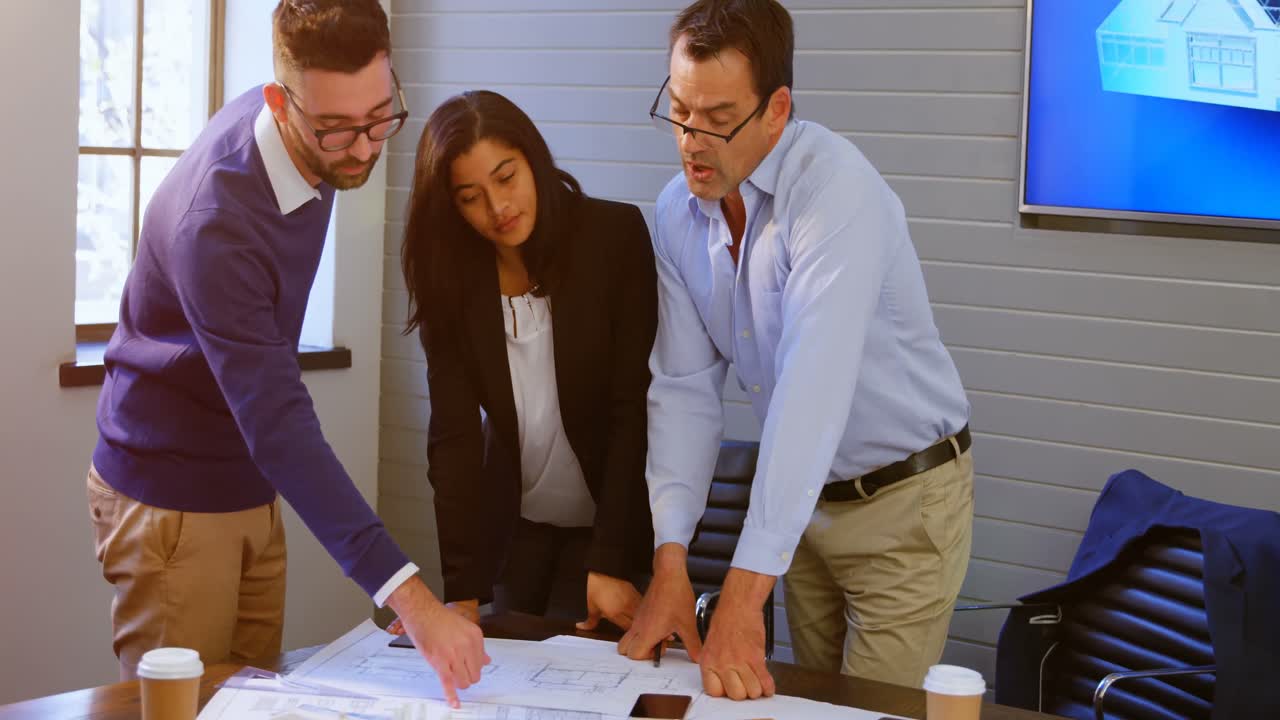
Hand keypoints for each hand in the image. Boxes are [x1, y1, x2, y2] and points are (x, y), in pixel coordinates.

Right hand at [385, 577, 489, 707]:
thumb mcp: (464, 628)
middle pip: (474, 675)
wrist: (421, 611)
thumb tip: (486, 660)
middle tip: (458, 672)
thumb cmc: (439, 618)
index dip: (472, 667)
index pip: (481, 663)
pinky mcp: (440, 662)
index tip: (467, 669)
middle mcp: (467, 646)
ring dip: (458, 683)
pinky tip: (454, 703)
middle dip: (466, 677)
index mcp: (475, 636)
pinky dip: (451, 696)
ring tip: (451, 677)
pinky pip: (448, 683)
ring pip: (464, 681)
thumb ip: (476, 646)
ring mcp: (454, 654)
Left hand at [577, 572, 641, 630]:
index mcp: (614, 613)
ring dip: (641, 620)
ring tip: (640, 624)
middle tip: (635, 634)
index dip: (628, 636)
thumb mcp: (590, 606)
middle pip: (637, 624)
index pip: (626, 630)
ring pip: (642, 614)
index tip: (628, 639)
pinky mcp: (636, 591)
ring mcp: (632, 598)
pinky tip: (640, 612)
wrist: (601, 568)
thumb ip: (590, 621)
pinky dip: (642, 610)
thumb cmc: (595, 586)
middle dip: (636, 630)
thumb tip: (583, 627)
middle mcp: (625, 607)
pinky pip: (642, 604)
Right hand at [617, 544, 702, 661]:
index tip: (661, 651)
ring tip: (661, 635)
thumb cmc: (676, 595)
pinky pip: (635, 626)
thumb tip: (697, 658)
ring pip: (629, 636)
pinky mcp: (641, 610)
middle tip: (656, 647)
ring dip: (641, 641)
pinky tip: (662, 624)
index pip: (634, 655)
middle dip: (637, 652)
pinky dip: (644, 630)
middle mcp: (638, 626)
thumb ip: (692, 644)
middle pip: (624, 648)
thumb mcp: (687, 624)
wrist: (669, 573)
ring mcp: (638, 617)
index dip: (646, 658)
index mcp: (647, 632)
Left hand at [698, 568, 775, 700]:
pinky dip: (768, 686)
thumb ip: (713, 663)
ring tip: (757, 684)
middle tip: (745, 686)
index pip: (714, 691)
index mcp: (708, 661)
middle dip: (742, 693)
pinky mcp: (756, 658)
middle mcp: (722, 663)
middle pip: (735, 695)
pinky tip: (767, 686)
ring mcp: (740, 662)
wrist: (739, 605)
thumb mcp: (710, 643)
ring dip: (756, 690)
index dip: (724, 693)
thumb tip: (719, 679)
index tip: (730, 689)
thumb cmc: (725, 619)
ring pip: (751, 691)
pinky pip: (764, 680)